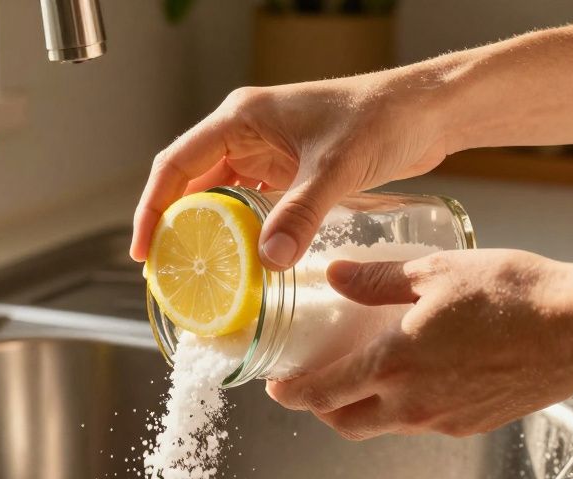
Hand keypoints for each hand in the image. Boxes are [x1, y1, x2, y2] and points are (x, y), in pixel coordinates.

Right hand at [130, 73, 451, 270]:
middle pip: (190, 181)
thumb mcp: (336, 168)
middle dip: (174, 225)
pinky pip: (250, 202)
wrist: (427, 111)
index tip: (144, 251)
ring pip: (219, 194)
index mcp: (241, 118)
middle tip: (167, 272)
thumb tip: (267, 261)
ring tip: (198, 273)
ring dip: (207, 230)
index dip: (152, 208)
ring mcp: (267, 150)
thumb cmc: (382, 118)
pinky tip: (242, 261)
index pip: (176, 164)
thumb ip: (301, 213)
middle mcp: (246, 131)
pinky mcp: (290, 168)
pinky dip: (240, 230)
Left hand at [266, 250, 572, 438]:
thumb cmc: (511, 293)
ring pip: (383, 426)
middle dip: (321, 409)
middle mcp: (411, 404)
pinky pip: (421, 421)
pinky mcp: (471, 425)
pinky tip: (415, 373)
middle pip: (345, 423)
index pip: (322, 394)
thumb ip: (377, 280)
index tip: (277, 386)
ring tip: (362, 374)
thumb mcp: (435, 271)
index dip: (292, 394)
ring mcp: (442, 421)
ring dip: (363, 408)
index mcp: (392, 365)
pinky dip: (403, 405)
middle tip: (312, 385)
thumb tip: (336, 276)